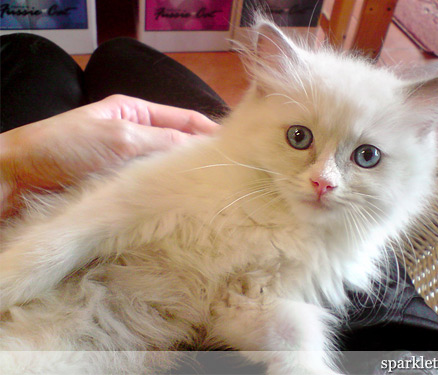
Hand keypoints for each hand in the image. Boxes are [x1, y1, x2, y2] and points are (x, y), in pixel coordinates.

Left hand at [0, 95, 219, 217]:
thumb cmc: (65, 147)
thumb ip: (164, 141)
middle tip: (227, 178)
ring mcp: (131, 165)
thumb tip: (204, 149)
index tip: (235, 150)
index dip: (211, 132)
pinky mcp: (122, 189)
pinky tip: (182, 207)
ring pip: (167, 171)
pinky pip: (152, 190)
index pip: (185, 119)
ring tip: (210, 195)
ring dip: (184, 181)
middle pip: (180, 146)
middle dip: (201, 159)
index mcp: (137, 112)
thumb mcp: (120, 137)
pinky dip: (167, 197)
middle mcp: (138, 137)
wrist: (17, 179)